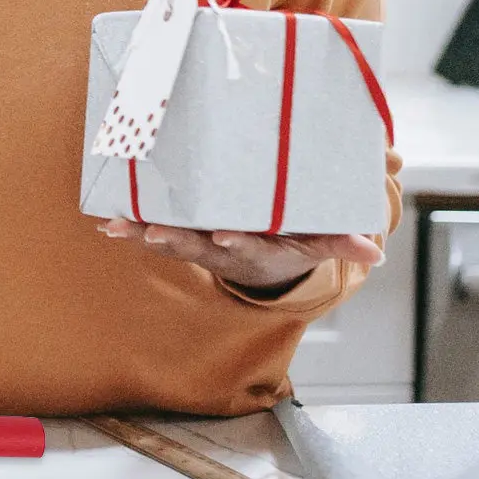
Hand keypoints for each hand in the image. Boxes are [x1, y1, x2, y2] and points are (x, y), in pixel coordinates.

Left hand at [100, 218, 381, 292]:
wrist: (267, 256)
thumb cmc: (294, 238)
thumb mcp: (321, 240)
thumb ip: (342, 240)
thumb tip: (374, 252)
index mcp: (262, 246)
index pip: (250, 245)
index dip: (237, 243)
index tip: (224, 237)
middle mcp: (227, 247)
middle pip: (200, 246)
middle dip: (177, 240)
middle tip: (153, 234)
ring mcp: (202, 241)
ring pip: (171, 239)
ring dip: (144, 234)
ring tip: (119, 227)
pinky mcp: (182, 232)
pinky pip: (152, 229)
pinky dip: (129, 227)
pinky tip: (105, 221)